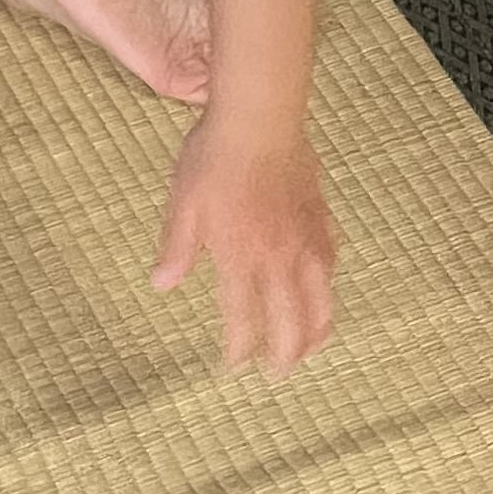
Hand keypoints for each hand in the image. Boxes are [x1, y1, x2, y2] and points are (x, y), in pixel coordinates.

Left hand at [154, 118, 336, 370]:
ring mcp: (304, 241)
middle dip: (284, 355)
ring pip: (320, 302)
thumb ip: (177, 248)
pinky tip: (323, 293)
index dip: (238, 351)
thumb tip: (162, 285)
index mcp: (239, 259)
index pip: (243, 321)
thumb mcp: (183, 204)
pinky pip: (330, 267)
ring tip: (309, 349)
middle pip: (290, 324)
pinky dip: (327, 290)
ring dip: (315, 333)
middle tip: (276, 373)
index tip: (232, 367)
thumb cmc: (214, 158)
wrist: (258, 120)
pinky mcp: (320, 220)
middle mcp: (277, 259)